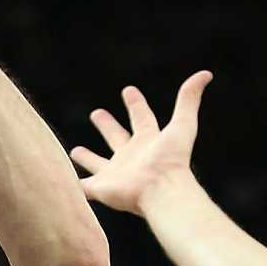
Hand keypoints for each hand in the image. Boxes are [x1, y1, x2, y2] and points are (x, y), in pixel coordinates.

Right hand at [68, 72, 213, 214]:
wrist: (161, 191)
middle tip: (97, 113)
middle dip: (107, 126)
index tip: (128, 90)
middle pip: (117, 138)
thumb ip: (189, 99)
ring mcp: (116, 174)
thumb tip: (206, 74)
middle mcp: (131, 157)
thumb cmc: (172, 160)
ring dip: (87, 158)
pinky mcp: (101, 189)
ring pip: (98, 164)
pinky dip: (71, 184)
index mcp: (148, 141)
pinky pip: (83, 187)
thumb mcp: (183, 124)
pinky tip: (61, 179)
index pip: (142, 117)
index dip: (136, 103)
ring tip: (74, 151)